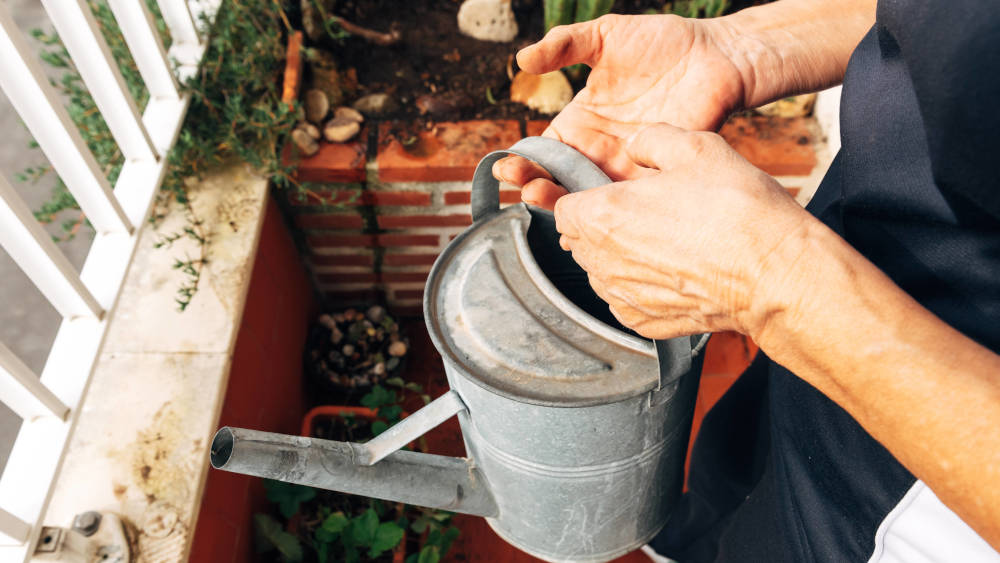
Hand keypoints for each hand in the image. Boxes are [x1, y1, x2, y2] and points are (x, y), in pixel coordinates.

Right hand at [495, 14, 747, 208]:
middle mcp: (600, 149)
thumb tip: (522, 59)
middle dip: (535, 188)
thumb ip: (563, 45)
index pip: (543, 152)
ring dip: (565, 205)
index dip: (522, 162)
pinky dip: (610, 212)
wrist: (717, 55)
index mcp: (582, 122)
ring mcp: (628, 165)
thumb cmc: (663, 42)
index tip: (507, 166)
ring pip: (589, 197)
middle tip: (524, 189)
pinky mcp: (656, 174)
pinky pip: (630, 202)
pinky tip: (592, 214)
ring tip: (546, 201)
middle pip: (559, 181)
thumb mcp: (605, 36)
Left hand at [554, 123, 811, 339]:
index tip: (606, 192)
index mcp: (603, 216)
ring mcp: (622, 297)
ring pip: (599, 272)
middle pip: (577, 241)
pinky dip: (639, 286)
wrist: (776, 274)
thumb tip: (636, 146)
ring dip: (617, 256)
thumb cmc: (739, 212)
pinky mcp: (643, 323)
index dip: (583, 195)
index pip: (561, 208)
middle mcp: (603, 263)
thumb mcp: (696, 147)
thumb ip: (651, 140)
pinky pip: (625, 300)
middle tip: (640, 211)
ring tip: (663, 240)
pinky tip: (673, 270)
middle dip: (598, 225)